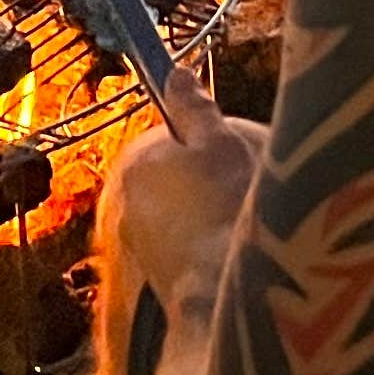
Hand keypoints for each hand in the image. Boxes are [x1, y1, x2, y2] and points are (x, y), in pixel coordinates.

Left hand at [102, 100, 263, 309]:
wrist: (221, 301)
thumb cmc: (226, 209)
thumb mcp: (221, 143)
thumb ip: (195, 108)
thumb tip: (177, 73)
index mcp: (136, 163)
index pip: (173, 139)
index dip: (213, 144)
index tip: (243, 156)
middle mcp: (123, 203)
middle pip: (177, 179)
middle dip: (211, 183)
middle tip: (251, 194)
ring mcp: (136, 246)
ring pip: (183, 218)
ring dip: (210, 219)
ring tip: (248, 231)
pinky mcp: (153, 281)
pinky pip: (185, 252)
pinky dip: (207, 250)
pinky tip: (235, 259)